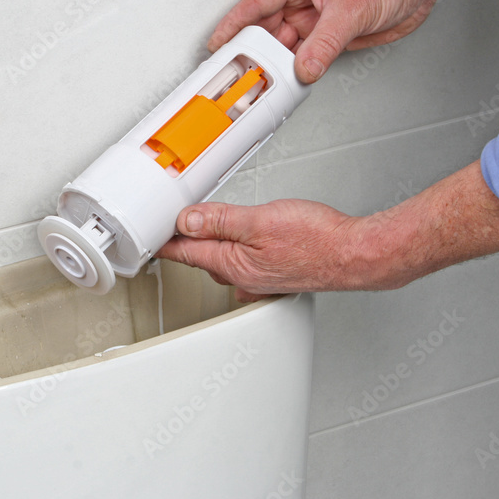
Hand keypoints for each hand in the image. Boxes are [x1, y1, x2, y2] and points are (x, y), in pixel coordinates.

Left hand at [155, 200, 375, 301]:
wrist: (355, 255)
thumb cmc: (317, 240)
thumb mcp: (259, 220)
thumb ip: (220, 220)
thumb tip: (187, 220)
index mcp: (231, 264)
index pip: (183, 253)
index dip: (161, 241)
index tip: (143, 237)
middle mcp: (241, 278)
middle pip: (201, 256)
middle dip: (187, 237)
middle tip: (174, 218)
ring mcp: (258, 280)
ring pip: (223, 258)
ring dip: (213, 242)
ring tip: (206, 223)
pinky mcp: (273, 276)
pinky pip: (243, 262)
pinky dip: (236, 249)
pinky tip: (244, 238)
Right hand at [208, 0, 440, 82]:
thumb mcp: (351, 8)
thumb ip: (325, 43)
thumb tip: (303, 68)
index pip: (257, 2)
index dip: (235, 24)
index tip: (218, 42)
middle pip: (266, 28)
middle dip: (255, 50)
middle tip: (240, 71)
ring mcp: (314, 18)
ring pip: (284, 46)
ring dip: (277, 64)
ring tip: (265, 80)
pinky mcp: (327, 36)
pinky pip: (304, 56)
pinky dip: (297, 70)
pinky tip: (291, 80)